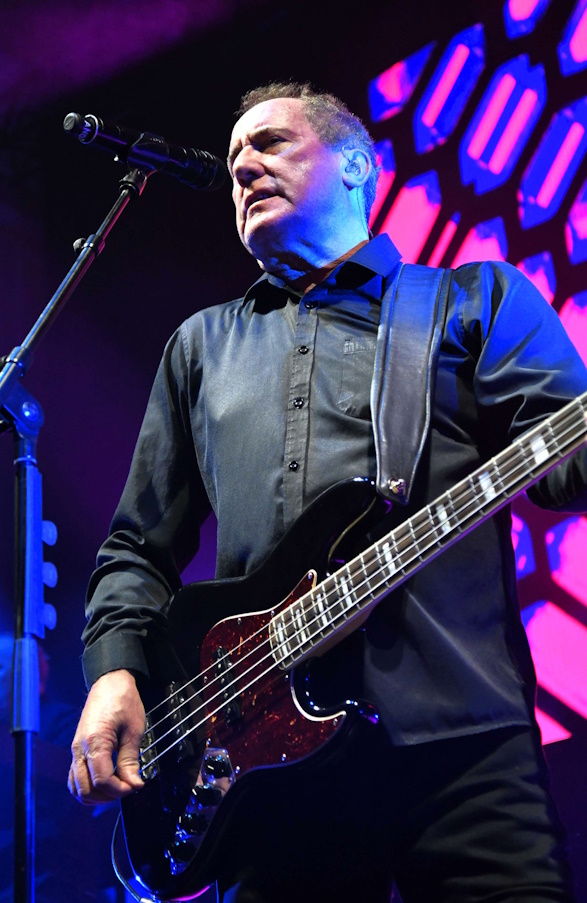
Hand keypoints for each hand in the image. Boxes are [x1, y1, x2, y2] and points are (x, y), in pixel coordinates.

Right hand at [68, 669, 145, 804]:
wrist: (110, 682)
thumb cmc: (123, 700)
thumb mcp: (133, 730)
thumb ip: (130, 760)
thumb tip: (134, 784)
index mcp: (94, 742)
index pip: (101, 781)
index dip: (119, 790)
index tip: (135, 786)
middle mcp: (79, 748)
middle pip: (86, 789)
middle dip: (108, 796)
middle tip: (127, 787)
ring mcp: (75, 749)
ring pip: (76, 787)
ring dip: (96, 795)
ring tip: (116, 788)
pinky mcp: (77, 749)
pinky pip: (75, 777)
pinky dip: (87, 786)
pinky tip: (104, 783)